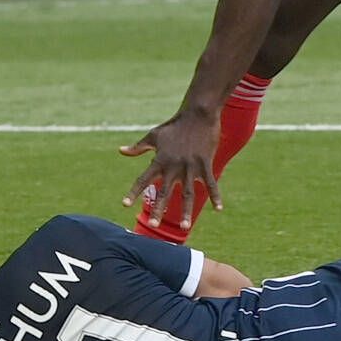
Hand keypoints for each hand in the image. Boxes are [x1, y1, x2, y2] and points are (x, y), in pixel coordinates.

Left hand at [121, 108, 221, 229]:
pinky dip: (215, 196)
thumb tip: (121, 151)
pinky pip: (211, 183)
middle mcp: (174, 166)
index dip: (134, 192)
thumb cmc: (175, 124)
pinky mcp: (205, 163)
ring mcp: (191, 166)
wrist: (198, 113)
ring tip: (185, 228)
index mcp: (160, 160)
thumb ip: (138, 147)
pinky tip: (218, 209)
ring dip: (186, 212)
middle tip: (152, 225)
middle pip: (164, 192)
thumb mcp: (154, 135)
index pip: (143, 179)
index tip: (125, 205)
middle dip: (158, 209)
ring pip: (188, 194)